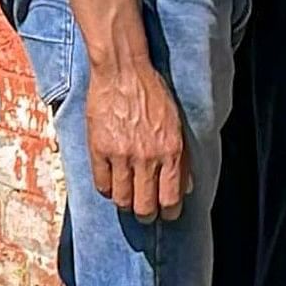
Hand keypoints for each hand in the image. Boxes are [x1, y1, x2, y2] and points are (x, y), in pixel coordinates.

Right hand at [82, 48, 189, 218]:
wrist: (123, 70)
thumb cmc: (152, 92)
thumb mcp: (177, 124)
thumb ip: (183, 158)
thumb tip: (186, 186)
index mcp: (171, 152)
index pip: (171, 199)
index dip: (169, 212)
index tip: (166, 213)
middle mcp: (147, 158)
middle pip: (145, 207)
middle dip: (147, 215)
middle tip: (145, 212)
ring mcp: (121, 155)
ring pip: (122, 200)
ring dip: (126, 204)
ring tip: (128, 199)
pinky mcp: (99, 149)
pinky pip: (102, 184)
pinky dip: (107, 189)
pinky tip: (112, 183)